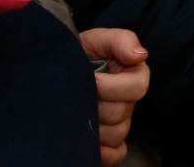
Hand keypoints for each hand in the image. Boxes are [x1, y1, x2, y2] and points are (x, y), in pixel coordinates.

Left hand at [79, 27, 149, 166]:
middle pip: (122, 114)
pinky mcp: (108, 143)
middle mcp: (128, 101)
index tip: (91, 79)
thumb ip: (119, 40)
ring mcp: (118, 124)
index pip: (138, 88)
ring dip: (93, 126)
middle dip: (96, 104)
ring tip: (74, 113)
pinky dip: (102, 152)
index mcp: (132, 75)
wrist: (53, 72)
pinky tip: (85, 140)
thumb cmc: (78, 54)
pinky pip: (115, 153)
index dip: (112, 86)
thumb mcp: (96, 40)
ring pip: (116, 134)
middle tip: (78, 96)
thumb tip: (140, 55)